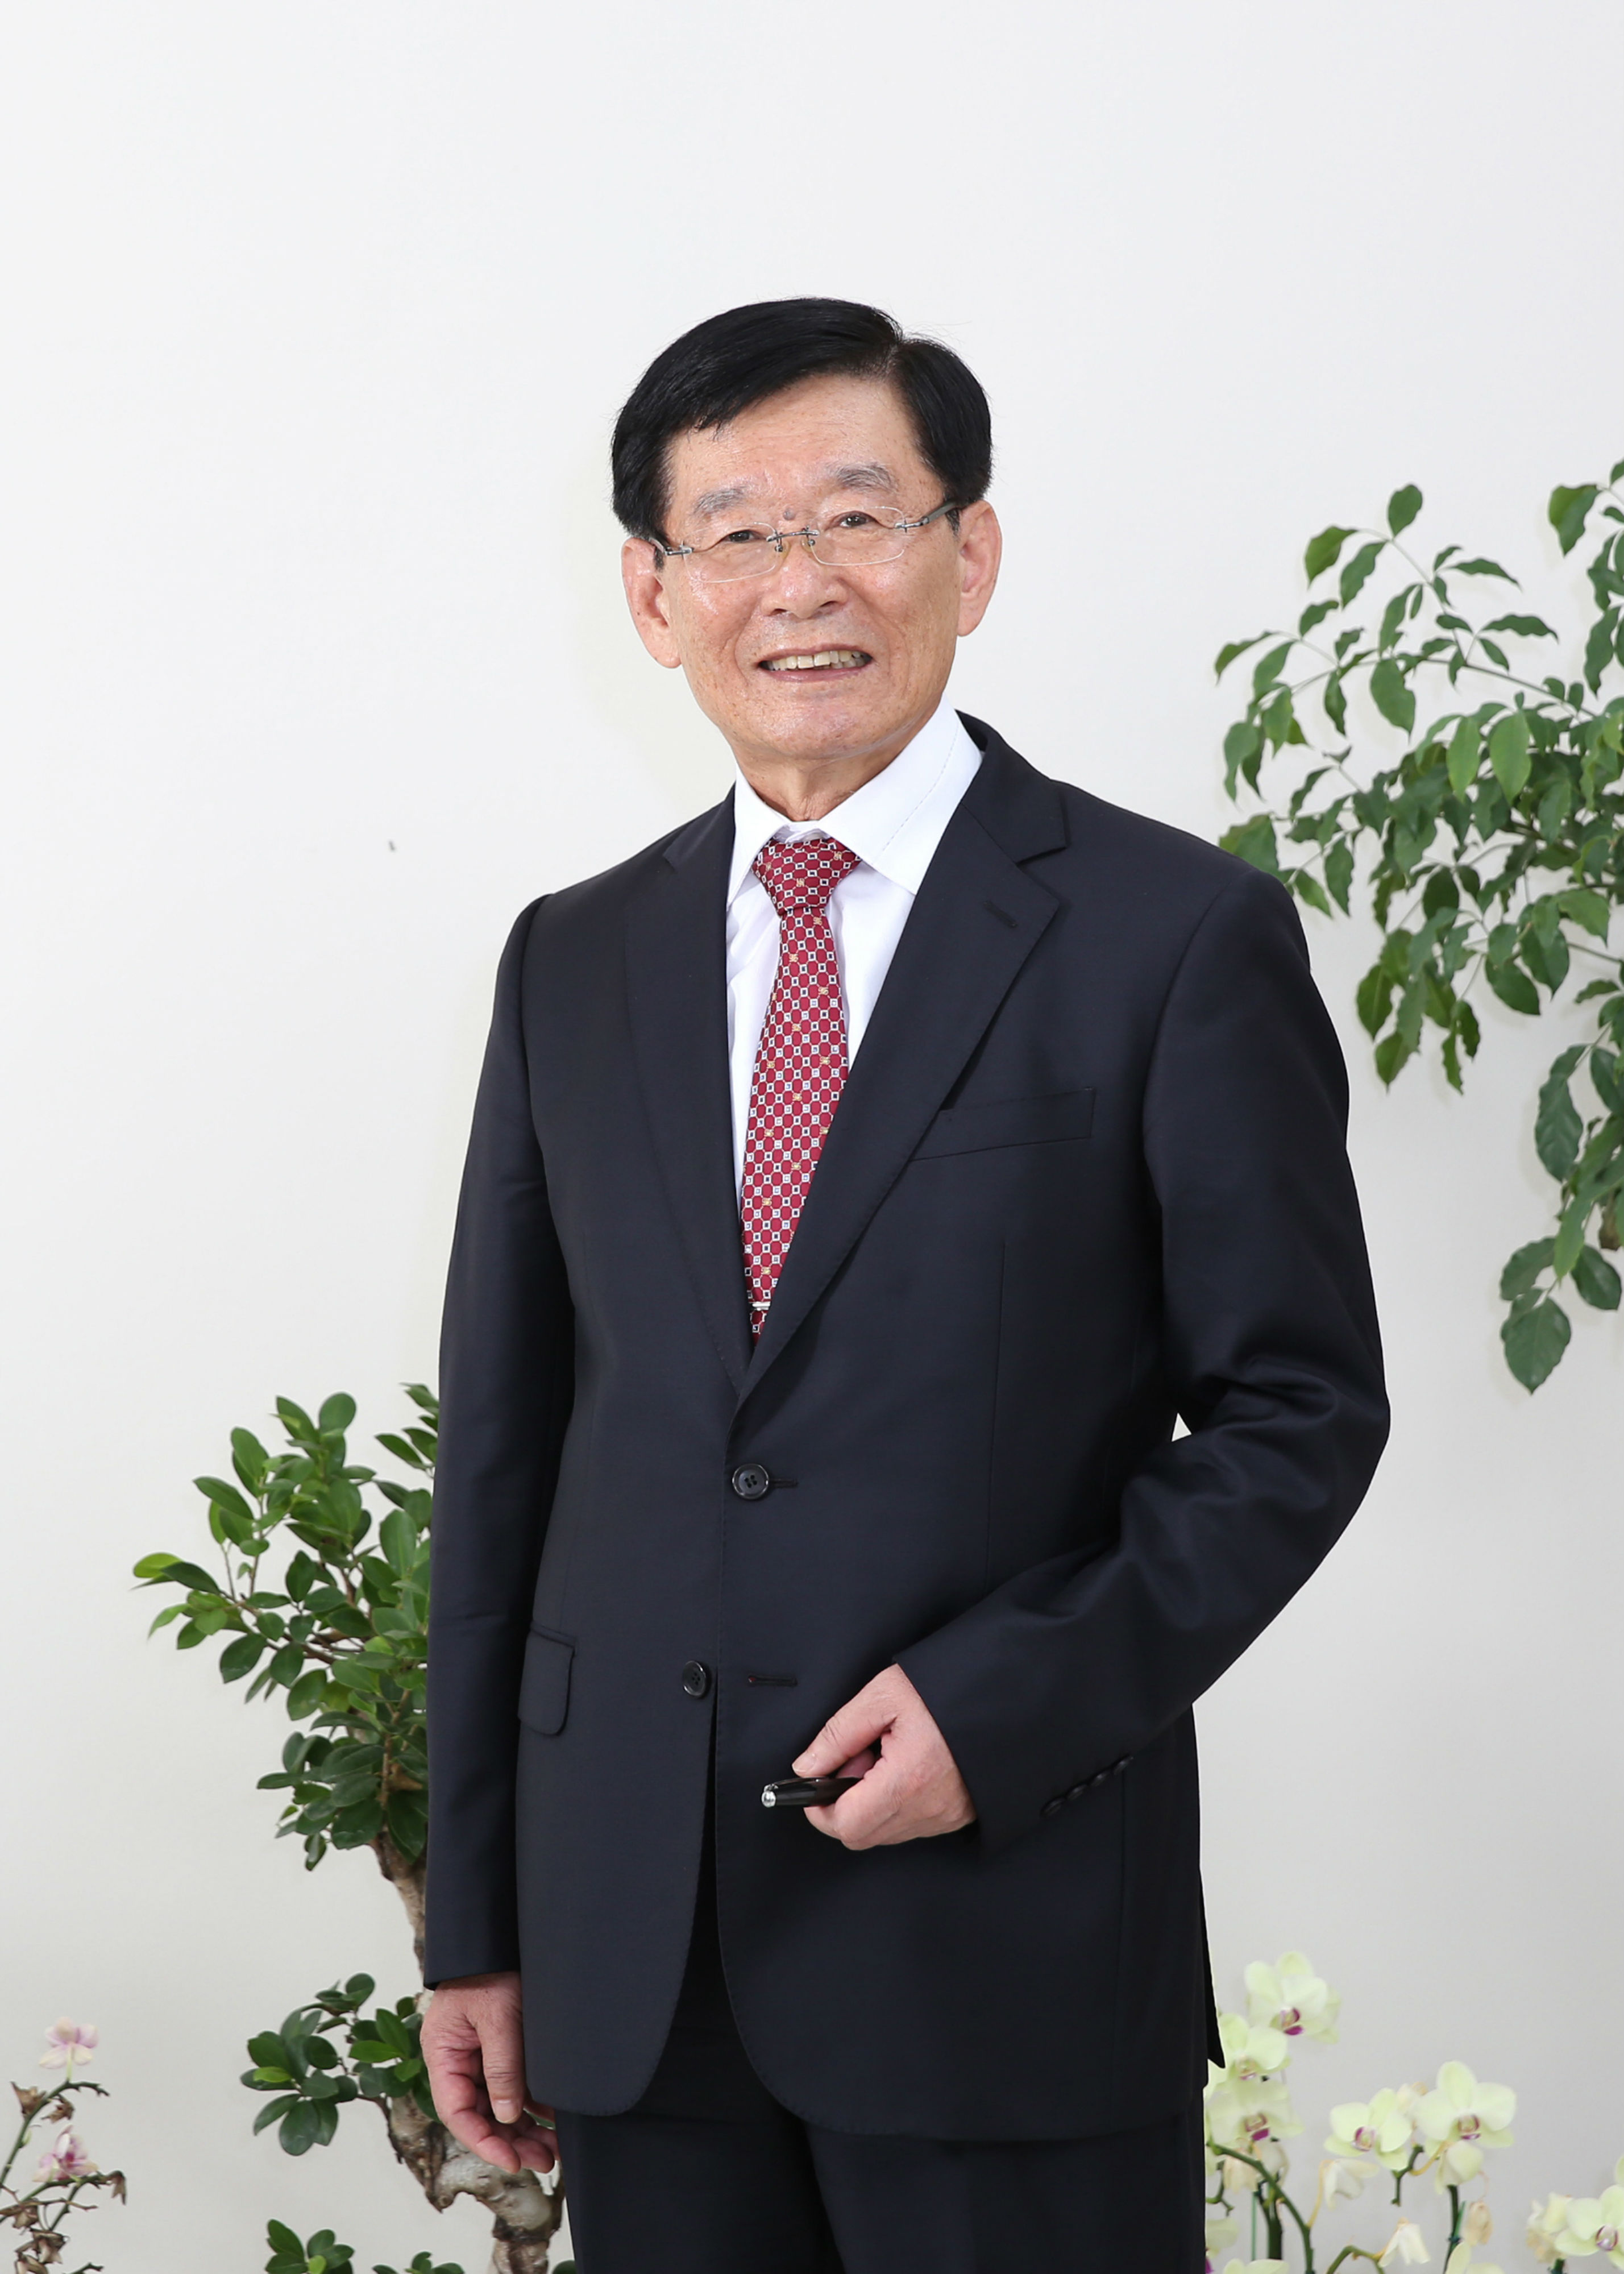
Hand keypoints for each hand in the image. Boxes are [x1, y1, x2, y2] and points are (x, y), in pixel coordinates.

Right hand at [421, 1971, 557, 2176]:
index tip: (511, 2161)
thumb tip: (508, 2117)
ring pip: (500, 2105)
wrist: (499, 1938)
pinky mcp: (500, 2050)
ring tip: (553, 2151)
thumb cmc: (489, 1971)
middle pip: (481, 2114)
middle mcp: (458, 2061)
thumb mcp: (497, 2018)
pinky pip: (513, 2086)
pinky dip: (532, 2105)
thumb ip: (501, 2068)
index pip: (457, 2112)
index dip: (483, 2141)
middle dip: (511, 2142)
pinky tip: (553, 2119)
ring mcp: (479, 2057)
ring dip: (525, 2129)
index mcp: (443, 2055)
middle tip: (543, 2161)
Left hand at [792, 1663, 974, 1849]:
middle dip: (844, 1804)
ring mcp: (946, 1817)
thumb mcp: (882, 1696)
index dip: (819, 1806)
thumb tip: (807, 1768)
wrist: (1000, 1693)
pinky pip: (911, 1826)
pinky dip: (895, 1805)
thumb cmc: (945, 1689)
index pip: (844, 1824)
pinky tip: (906, 1769)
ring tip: (886, 1759)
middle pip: (860, 1836)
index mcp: (908, 1779)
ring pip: (885, 1833)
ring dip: (870, 1805)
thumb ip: (838, 1735)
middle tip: (858, 1759)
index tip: (819, 1780)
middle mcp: (929, 1809)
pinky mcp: (957, 1816)